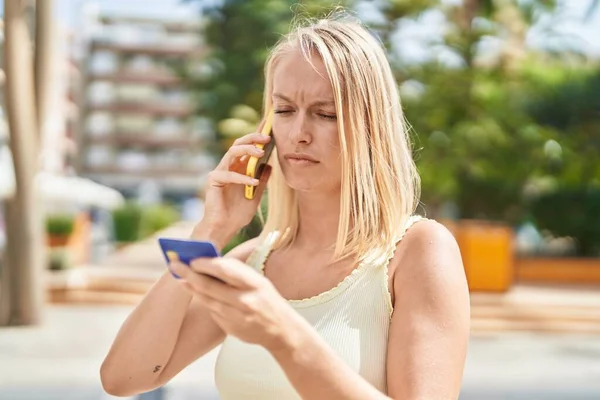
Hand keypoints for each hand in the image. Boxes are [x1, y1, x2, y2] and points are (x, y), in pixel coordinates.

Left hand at [169, 258, 299, 350]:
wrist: (282, 331)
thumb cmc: (268, 300)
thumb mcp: (259, 282)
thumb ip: (237, 274)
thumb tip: (210, 263)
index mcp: (256, 284)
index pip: (225, 270)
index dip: (206, 263)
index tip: (193, 258)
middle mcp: (246, 301)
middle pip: (211, 286)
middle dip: (190, 275)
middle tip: (175, 266)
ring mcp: (238, 317)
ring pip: (208, 300)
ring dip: (193, 289)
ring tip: (182, 279)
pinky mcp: (231, 329)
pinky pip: (214, 313)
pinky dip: (206, 302)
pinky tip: (198, 294)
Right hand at [195, 130, 271, 248]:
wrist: (224, 228)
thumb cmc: (237, 214)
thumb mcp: (256, 195)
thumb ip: (261, 180)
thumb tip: (270, 164)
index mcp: (238, 168)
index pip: (247, 148)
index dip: (256, 137)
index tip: (270, 129)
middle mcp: (228, 167)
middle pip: (238, 144)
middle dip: (252, 138)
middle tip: (267, 137)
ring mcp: (220, 172)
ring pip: (232, 152)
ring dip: (247, 150)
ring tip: (261, 152)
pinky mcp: (213, 180)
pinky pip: (229, 174)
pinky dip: (242, 178)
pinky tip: (253, 183)